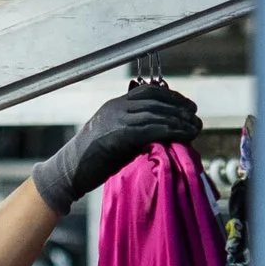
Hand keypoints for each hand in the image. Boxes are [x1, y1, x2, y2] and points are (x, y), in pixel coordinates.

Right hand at [31, 75, 201, 214]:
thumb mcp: (115, 138)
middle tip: (196, 119)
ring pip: (155, 113)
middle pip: (155, 100)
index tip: (188, 106)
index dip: (172, 96)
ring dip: (179, 120)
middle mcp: (115, 108)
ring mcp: (114, 121)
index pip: (149, 91)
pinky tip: (182, 136)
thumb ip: (135, 131)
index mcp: (115, 105)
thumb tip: (162, 135)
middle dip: (180, 108)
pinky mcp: (116, 137)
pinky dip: (169, 131)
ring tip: (194, 128)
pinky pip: (149, 129)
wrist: (68, 173)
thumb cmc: (91, 161)